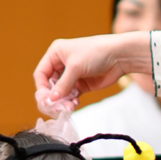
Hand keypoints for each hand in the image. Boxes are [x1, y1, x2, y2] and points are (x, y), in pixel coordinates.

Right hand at [33, 33, 149, 118]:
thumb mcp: (75, 67)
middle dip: (52, 97)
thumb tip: (51, 100)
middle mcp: (61, 64)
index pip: (41, 73)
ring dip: (62, 101)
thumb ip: (62, 85)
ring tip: (68, 107)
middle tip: (55, 107)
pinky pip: (70, 96)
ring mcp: (72, 75)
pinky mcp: (81, 84)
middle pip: (49, 85)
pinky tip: (74, 104)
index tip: (45, 99)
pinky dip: (70, 102)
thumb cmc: (96, 52)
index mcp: (56, 53)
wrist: (119, 56)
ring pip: (60, 93)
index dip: (41, 87)